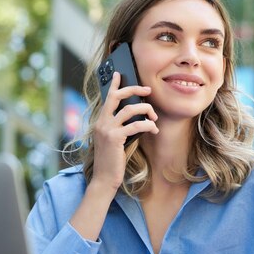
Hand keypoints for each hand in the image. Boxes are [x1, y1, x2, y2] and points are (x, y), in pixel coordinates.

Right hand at [92, 72, 158, 191]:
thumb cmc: (111, 161)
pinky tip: (153, 129)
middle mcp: (101, 122)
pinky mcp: (114, 138)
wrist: (104, 179)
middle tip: (148, 90)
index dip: (113, 84)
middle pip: (117, 97)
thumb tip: (136, 115)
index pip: (107, 98)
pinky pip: (136, 125)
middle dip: (133, 90)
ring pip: (129, 109)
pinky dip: (148, 125)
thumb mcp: (113, 140)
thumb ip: (119, 127)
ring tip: (154, 116)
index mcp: (100, 121)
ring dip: (146, 110)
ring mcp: (107, 129)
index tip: (118, 74)